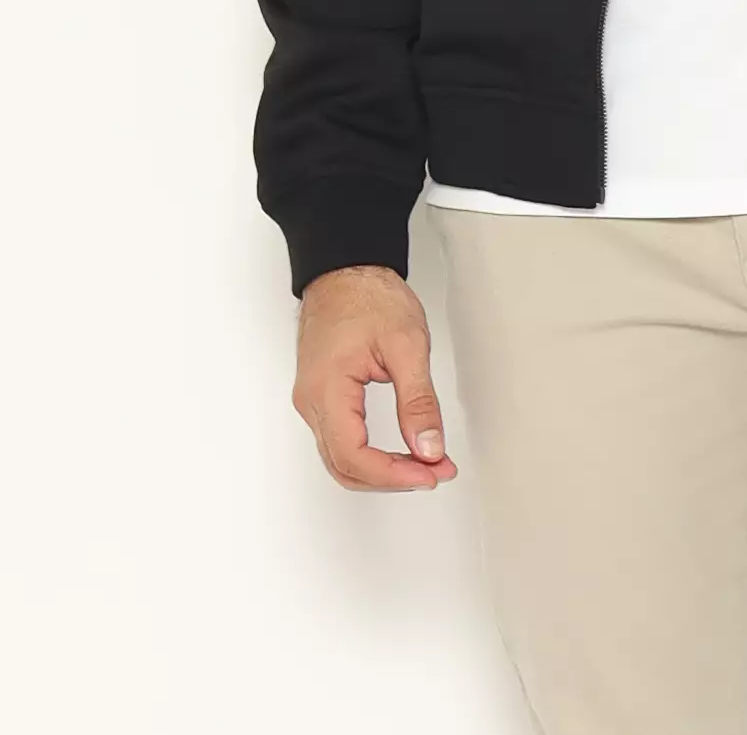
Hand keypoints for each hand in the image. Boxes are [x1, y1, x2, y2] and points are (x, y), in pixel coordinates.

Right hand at [293, 263, 458, 491]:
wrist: (346, 269)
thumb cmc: (369, 295)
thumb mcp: (407, 345)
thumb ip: (419, 401)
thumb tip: (429, 448)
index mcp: (327, 389)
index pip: (354, 457)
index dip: (395, 475)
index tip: (430, 473)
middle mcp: (311, 401)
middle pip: (345, 467)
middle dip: (393, 478)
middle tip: (436, 472)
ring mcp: (311, 400)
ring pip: (341, 459)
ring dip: (383, 470)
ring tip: (425, 463)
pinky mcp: (320, 396)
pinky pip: (340, 441)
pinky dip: (371, 454)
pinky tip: (401, 450)